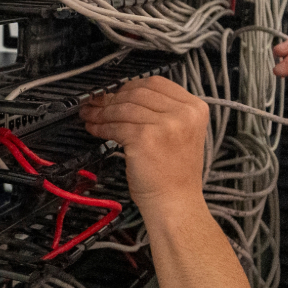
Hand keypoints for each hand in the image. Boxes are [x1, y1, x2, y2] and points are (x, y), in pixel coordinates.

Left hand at [79, 76, 208, 213]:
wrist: (176, 204)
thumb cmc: (174, 175)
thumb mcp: (180, 134)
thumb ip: (162, 112)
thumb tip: (125, 95)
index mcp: (195, 108)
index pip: (157, 83)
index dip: (131, 86)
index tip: (116, 92)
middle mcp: (184, 113)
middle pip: (138, 92)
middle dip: (113, 97)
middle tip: (96, 103)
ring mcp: (166, 125)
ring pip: (124, 108)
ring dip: (102, 112)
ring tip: (91, 116)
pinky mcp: (146, 138)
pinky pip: (116, 125)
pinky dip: (101, 126)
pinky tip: (95, 129)